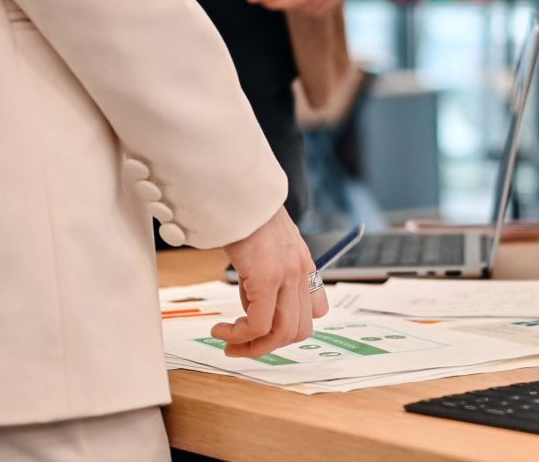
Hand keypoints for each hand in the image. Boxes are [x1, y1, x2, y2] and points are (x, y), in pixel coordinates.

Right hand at [212, 206, 327, 357]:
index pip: (316, 310)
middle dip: (270, 346)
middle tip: (241, 346)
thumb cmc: (245, 215)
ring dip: (253, 347)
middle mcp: (301, 273)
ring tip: (228, 342)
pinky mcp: (267, 278)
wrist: (240, 191)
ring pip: (282, 333)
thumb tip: (251, 305)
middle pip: (300, 330)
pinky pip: (259, 325)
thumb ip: (266, 275)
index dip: (290, 327)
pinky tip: (222, 330)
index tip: (263, 330)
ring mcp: (287, 276)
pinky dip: (240, 336)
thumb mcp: (265, 248)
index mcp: (304, 264)